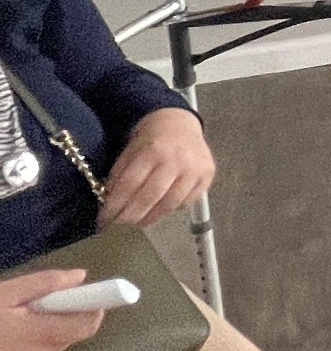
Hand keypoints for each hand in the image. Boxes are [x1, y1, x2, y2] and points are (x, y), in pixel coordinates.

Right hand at [0, 270, 103, 350]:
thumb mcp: (7, 293)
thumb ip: (46, 283)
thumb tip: (81, 276)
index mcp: (40, 336)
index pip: (88, 326)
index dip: (98, 307)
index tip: (98, 291)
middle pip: (69, 334)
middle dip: (65, 314)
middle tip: (43, 296)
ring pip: (50, 344)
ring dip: (46, 326)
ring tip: (18, 312)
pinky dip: (30, 339)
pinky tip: (7, 329)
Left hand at [101, 108, 215, 228]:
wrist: (180, 124)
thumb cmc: (151, 140)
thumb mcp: (130, 152)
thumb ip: (119, 176)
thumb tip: (110, 205)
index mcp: (154, 150)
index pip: (130, 184)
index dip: (115, 205)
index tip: (104, 219)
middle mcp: (177, 159)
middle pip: (150, 197)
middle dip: (131, 216)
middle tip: (118, 226)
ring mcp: (195, 168)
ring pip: (170, 203)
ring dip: (150, 218)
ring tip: (138, 223)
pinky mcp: (207, 175)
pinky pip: (187, 201)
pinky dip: (171, 210)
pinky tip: (160, 210)